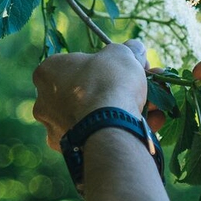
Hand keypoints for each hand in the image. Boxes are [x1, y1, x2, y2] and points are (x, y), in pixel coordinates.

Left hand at [32, 39, 151, 149]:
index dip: (107, 65)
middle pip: (88, 92)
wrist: (109, 126)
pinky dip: (122, 130)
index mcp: (47, 73)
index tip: (129, 68)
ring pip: (95, 116)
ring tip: (155, 108)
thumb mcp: (123, 54)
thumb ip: (128, 49)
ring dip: (124, 110)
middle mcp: (44, 102)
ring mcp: (55, 129)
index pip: (77, 65)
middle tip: (145, 87)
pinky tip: (149, 125)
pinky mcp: (71, 152)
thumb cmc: (110, 82)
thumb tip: (136, 48)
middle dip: (118, 89)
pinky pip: (99, 136)